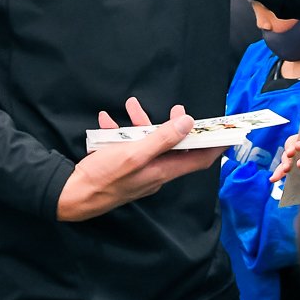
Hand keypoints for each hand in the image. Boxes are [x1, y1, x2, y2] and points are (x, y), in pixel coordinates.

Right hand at [56, 97, 222, 222]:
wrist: (72, 194)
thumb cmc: (105, 176)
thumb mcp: (135, 153)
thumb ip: (162, 138)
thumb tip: (189, 123)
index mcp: (163, 171)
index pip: (198, 160)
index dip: (214, 147)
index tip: (226, 133)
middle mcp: (154, 173)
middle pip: (174, 148)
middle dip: (176, 127)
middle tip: (177, 108)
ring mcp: (138, 171)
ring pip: (148, 144)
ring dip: (142, 124)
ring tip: (130, 104)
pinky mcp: (122, 168)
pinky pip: (127, 147)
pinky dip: (120, 132)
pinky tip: (107, 120)